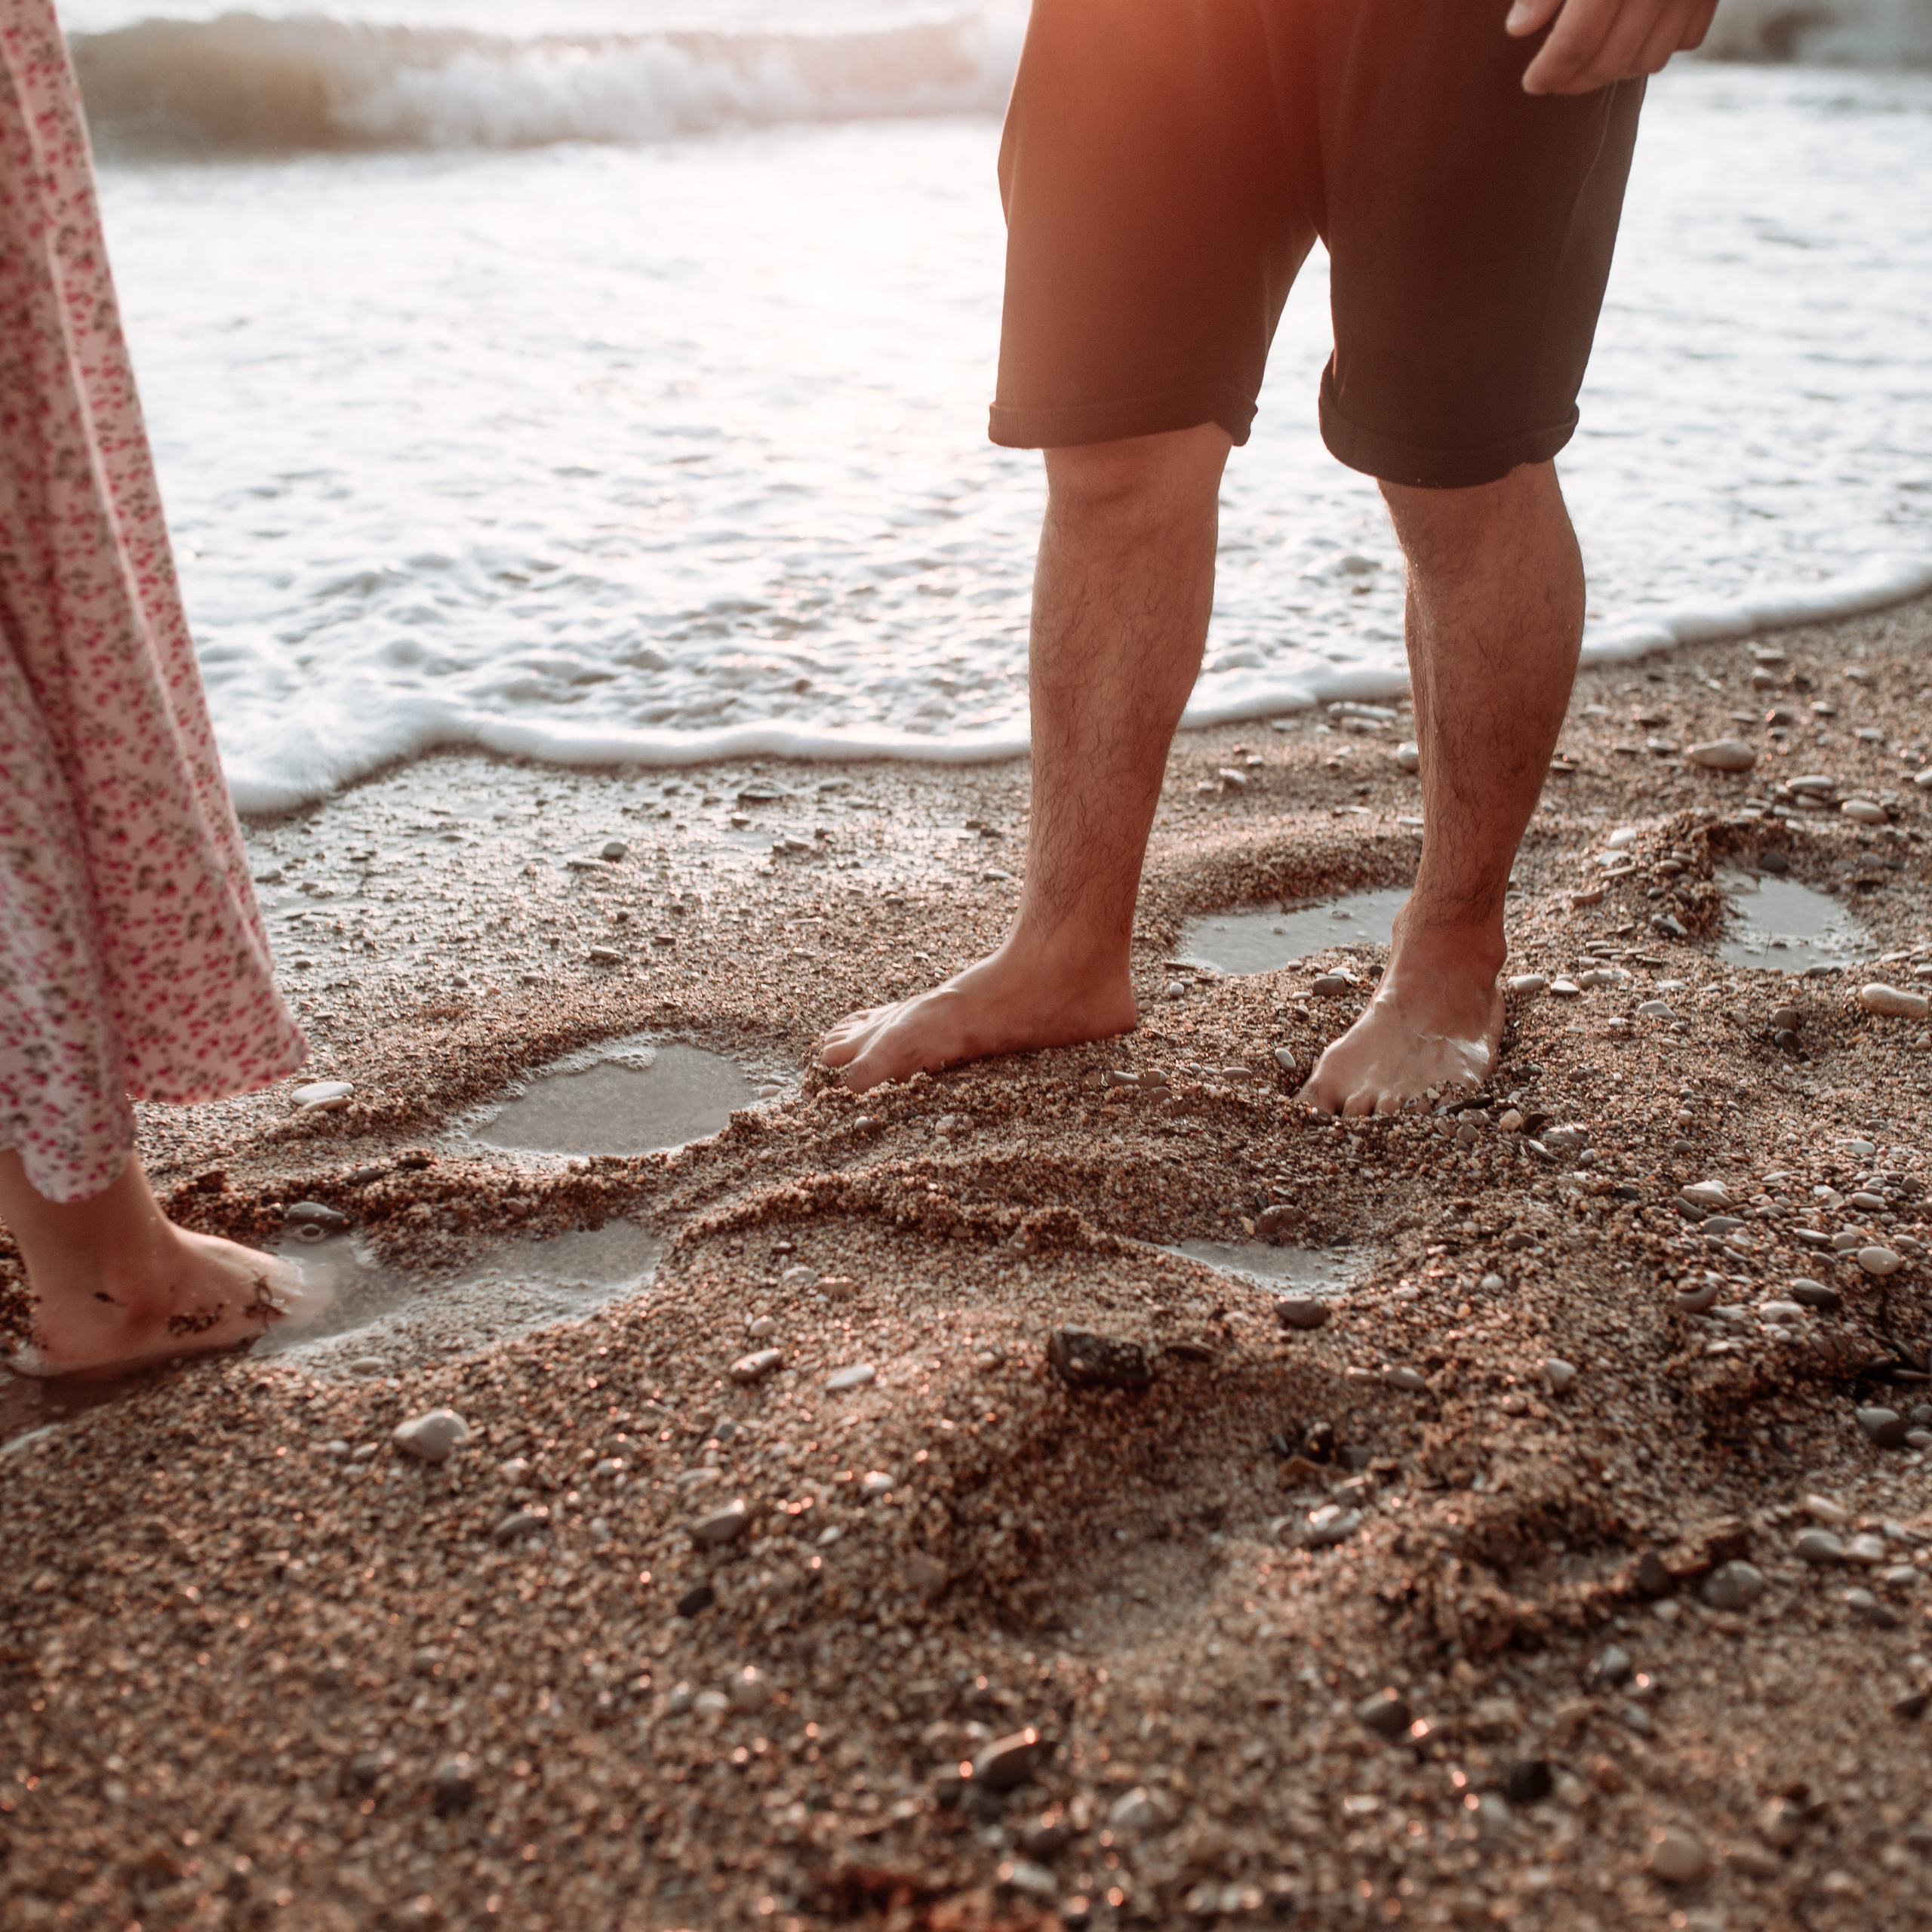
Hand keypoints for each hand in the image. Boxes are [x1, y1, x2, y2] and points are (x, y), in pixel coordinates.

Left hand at [1505, 0, 1719, 95]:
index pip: (1576, 41)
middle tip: (1551, 81)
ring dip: (1613, 72)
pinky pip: (1684, 41)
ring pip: (1648, 62)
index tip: (1532, 83)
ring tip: (1586, 65)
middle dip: (1575, 81)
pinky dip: (1654, 51)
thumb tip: (1517, 28)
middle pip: (1610, 61)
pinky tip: (1630, 43)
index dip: (1549, 70)